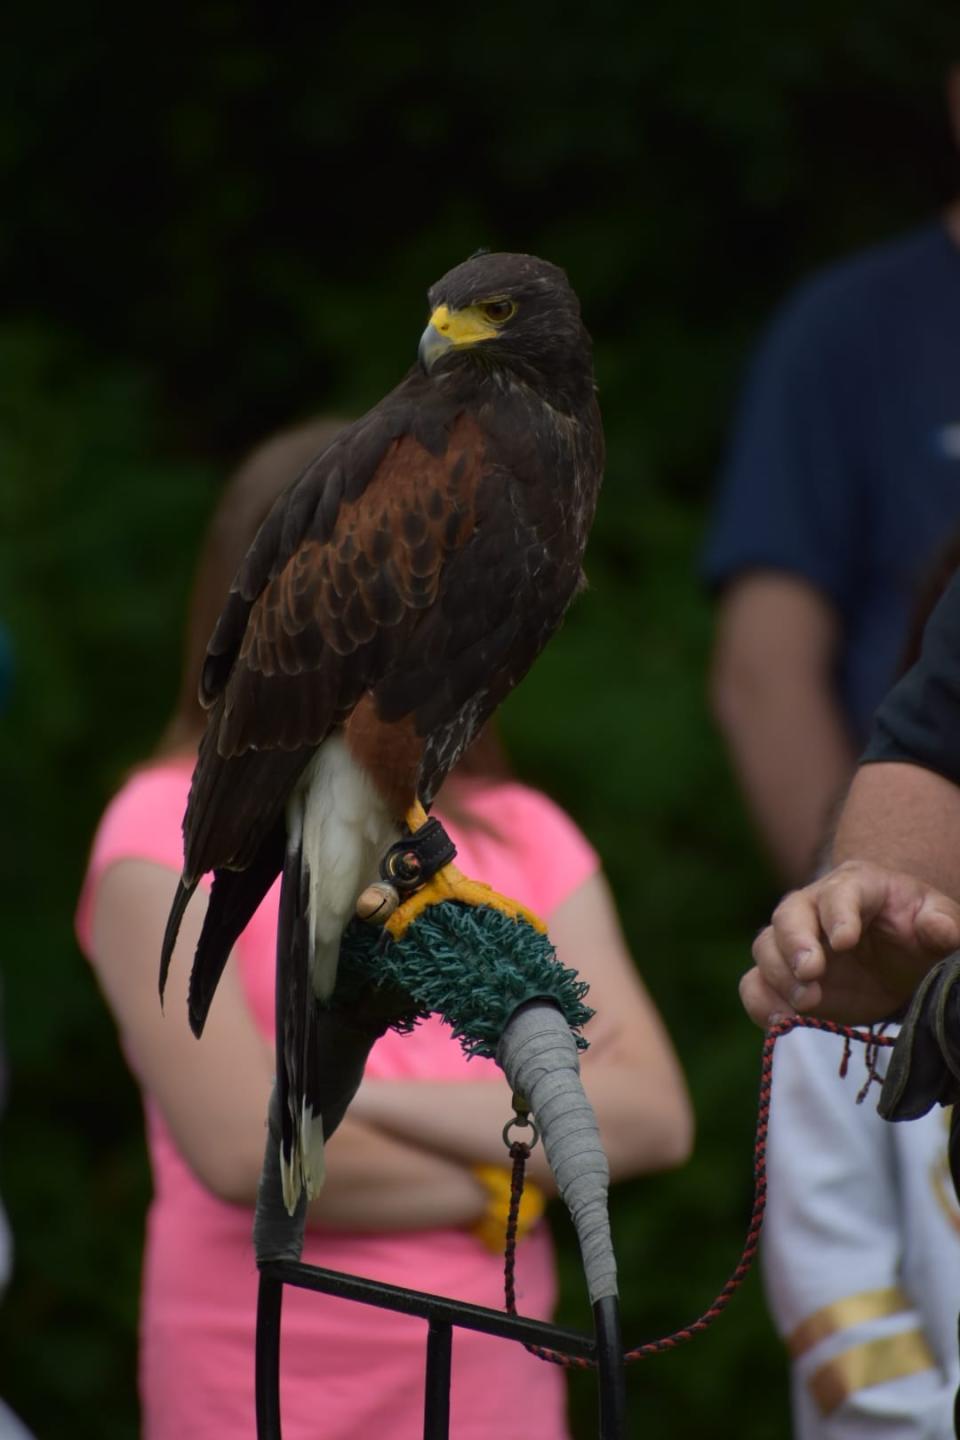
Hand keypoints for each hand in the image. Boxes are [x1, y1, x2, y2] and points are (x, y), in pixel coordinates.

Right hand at [740, 860, 959, 1026]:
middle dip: (795, 944)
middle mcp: (813, 907)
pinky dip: (761, 1002)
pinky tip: (782, 1021)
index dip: (838, 914)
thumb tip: (938, 929)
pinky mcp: (783, 978)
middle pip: (788, 915)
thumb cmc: (916, 932)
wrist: (897, 958)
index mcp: (856, 886)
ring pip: (765, 947)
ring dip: (779, 976)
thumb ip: (942, 923)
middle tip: (812, 974)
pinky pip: (754, 984)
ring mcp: (793, 943)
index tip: (845, 942)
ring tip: (808, 1004)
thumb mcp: (939, 923)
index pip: (839, 893)